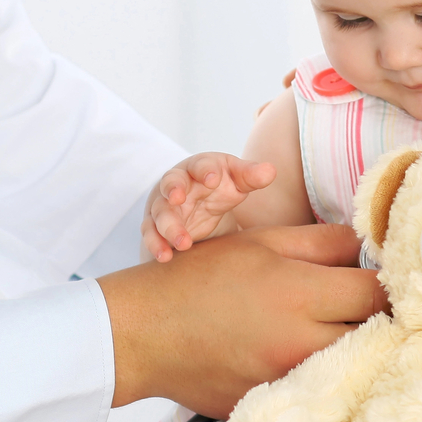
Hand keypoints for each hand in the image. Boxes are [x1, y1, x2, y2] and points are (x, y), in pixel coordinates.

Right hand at [99, 224, 387, 416]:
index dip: (388, 280)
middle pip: (376, 333)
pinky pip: (323, 390)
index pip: (378, 292)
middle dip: (381, 317)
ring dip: (361, 348)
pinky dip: (331, 375)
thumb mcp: (263, 243)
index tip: (384, 275)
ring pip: (354, 366)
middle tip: (371, 304)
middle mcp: (300, 343)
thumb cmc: (201, 279)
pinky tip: (319, 358)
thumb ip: (324, 242)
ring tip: (347, 329)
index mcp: (300, 295)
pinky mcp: (276, 404)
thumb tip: (371, 245)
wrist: (143, 335)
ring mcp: (289, 380)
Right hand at [143, 153, 275, 260]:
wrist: (201, 205)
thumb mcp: (237, 180)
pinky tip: (165, 257)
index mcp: (199, 167)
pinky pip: (151, 235)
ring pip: (160, 214)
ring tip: (184, 243)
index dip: (205, 170)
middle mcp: (177, 183)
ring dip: (168, 227)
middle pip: (171, 183)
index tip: (213, 178)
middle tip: (178, 198)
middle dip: (173, 189)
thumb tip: (270, 171)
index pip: (200, 164)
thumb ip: (251, 176)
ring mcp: (164, 205)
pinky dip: (156, 245)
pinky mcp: (156, 226)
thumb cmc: (221, 186)